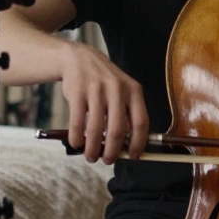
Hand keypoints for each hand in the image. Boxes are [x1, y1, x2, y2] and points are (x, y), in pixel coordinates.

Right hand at [59, 42, 148, 164]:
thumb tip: (127, 146)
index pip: (141, 123)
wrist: (79, 58)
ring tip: (91, 156)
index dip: (138, 144)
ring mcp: (97, 90)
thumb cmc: (104, 81)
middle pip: (118, 130)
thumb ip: (127, 113)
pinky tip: (77, 143)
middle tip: (107, 161)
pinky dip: (77, 138)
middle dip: (113, 152)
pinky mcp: (77, 92)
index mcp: (134, 90)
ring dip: (93, 149)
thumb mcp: (122, 90)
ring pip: (96, 130)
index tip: (133, 157)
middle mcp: (117, 89)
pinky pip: (77, 123)